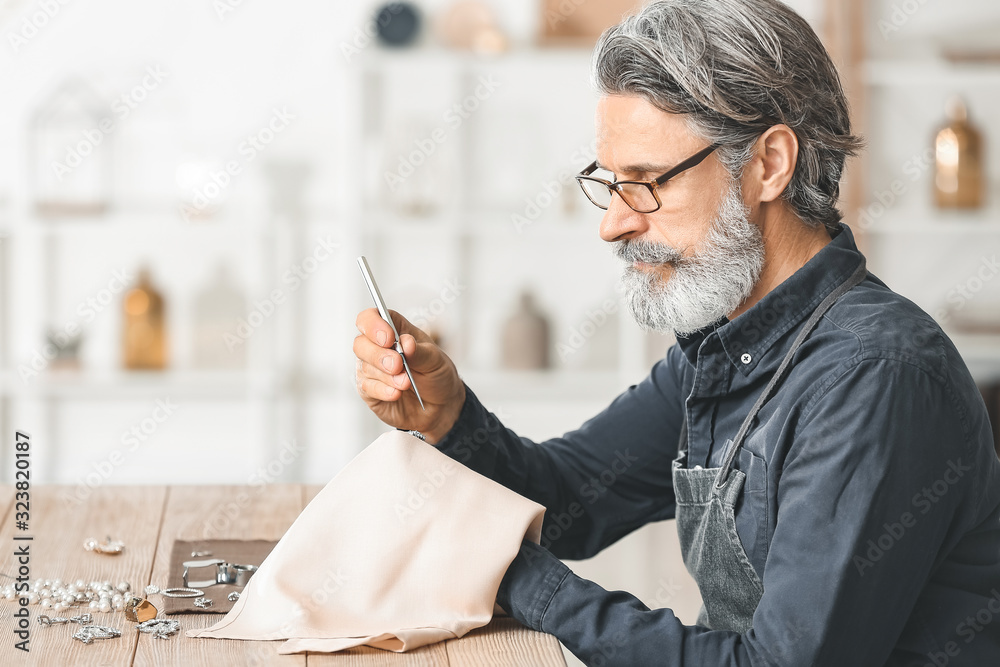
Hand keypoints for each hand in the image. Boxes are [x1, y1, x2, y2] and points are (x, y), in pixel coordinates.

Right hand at [353, 308, 465, 443]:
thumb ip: (420, 351)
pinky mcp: (370, 391)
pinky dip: (383, 391)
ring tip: (406, 383)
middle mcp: (377, 347)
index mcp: (393, 330)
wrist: (440, 405)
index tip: (388, 338)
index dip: (373, 325)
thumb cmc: (436, 375)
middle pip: (360, 343)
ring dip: (387, 377)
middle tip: (398, 365)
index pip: (370, 318)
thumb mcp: (436, 360)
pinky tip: (396, 393)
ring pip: (364, 367)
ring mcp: (371, 369)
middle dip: (378, 355)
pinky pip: (367, 388)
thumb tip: (406, 342)